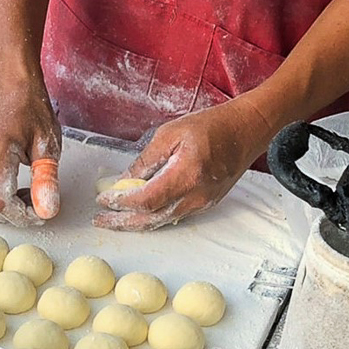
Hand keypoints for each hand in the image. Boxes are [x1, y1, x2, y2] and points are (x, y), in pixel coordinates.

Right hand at [0, 74, 61, 225]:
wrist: (12, 92)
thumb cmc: (31, 111)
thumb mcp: (47, 146)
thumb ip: (46, 180)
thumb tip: (47, 209)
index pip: (3, 203)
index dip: (24, 216)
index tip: (43, 212)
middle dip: (19, 216)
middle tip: (41, 203)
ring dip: (12, 211)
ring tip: (33, 193)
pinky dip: (5, 202)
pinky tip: (22, 188)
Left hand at [94, 96, 274, 230]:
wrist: (248, 130)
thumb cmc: (212, 125)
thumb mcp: (171, 134)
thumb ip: (147, 160)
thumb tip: (123, 180)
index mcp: (187, 174)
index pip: (146, 199)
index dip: (122, 203)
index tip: (103, 199)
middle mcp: (196, 195)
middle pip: (152, 218)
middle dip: (122, 222)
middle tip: (100, 220)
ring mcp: (203, 203)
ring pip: (162, 221)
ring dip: (136, 223)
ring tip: (113, 220)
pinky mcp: (206, 204)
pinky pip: (174, 216)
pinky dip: (153, 217)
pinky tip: (138, 214)